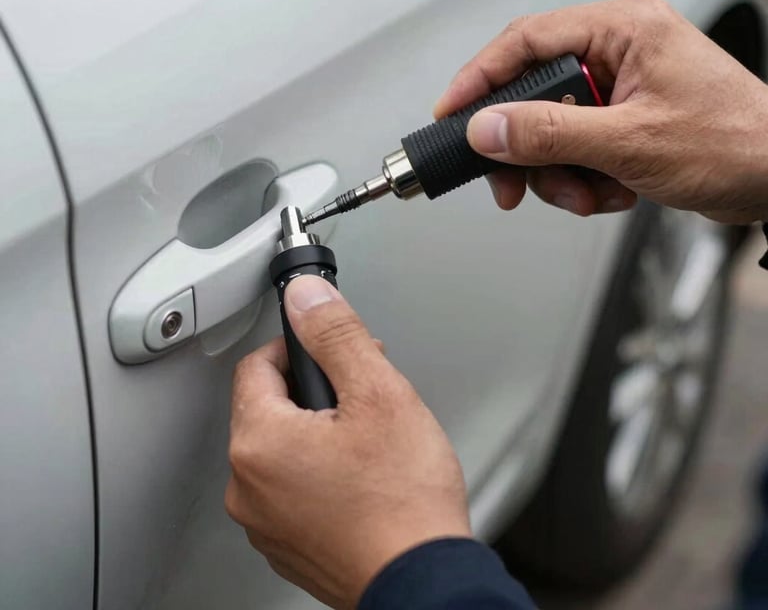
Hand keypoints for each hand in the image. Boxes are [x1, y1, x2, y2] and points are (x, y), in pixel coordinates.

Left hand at [225, 274, 470, 608]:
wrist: (423, 583)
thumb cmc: (405, 502)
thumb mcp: (379, 393)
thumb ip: (336, 335)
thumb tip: (308, 298)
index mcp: (260, 442)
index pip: (256, 364)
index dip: (297, 349)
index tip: (331, 354)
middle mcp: (248, 486)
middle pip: (268, 406)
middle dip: (313, 390)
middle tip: (363, 399)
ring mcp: (264, 521)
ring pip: (281, 447)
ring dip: (317, 431)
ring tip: (367, 442)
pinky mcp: (284, 544)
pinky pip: (290, 487)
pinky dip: (318, 472)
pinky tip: (360, 478)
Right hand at [435, 0, 767, 223]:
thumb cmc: (736, 143)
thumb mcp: (630, 142)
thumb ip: (550, 134)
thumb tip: (488, 128)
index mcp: (621, 30)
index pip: (525, 41)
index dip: (479, 78)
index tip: (450, 112)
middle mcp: (616, 50)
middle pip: (532, 92)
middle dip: (526, 148)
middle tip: (512, 182)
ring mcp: (618, 87)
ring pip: (550, 129)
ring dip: (558, 173)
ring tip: (588, 194)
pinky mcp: (622, 119)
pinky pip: (574, 147)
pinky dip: (582, 178)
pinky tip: (612, 191)